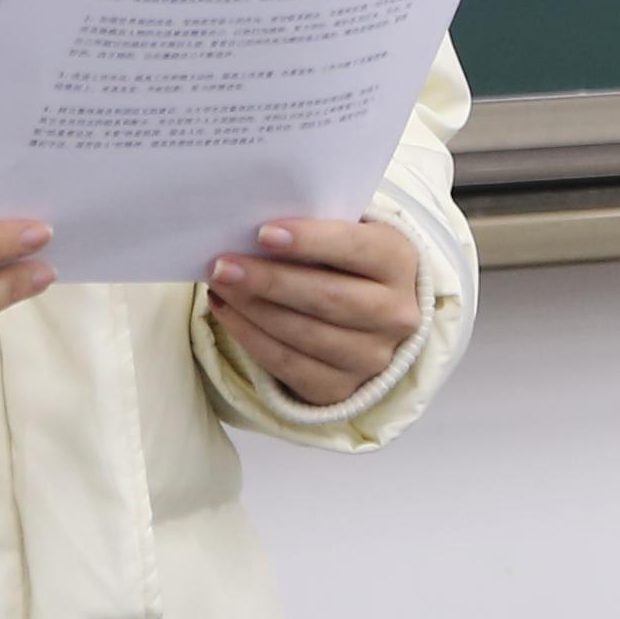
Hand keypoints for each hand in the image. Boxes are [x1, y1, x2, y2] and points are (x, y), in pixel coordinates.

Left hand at [206, 216, 424, 408]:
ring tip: (219, 286)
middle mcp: (396, 314)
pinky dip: (250, 338)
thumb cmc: (347, 262)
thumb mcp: (348, 236)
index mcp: (399, 262)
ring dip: (252, 309)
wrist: (374, 317)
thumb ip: (316, 231)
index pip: (355, 248)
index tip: (263, 233)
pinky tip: (227, 313)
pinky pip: (287, 365)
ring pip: (303, 335)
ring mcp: (372, 357)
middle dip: (269, 281)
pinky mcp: (342, 388)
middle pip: (327, 298)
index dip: (310, 240)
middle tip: (223, 265)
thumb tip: (254, 232)